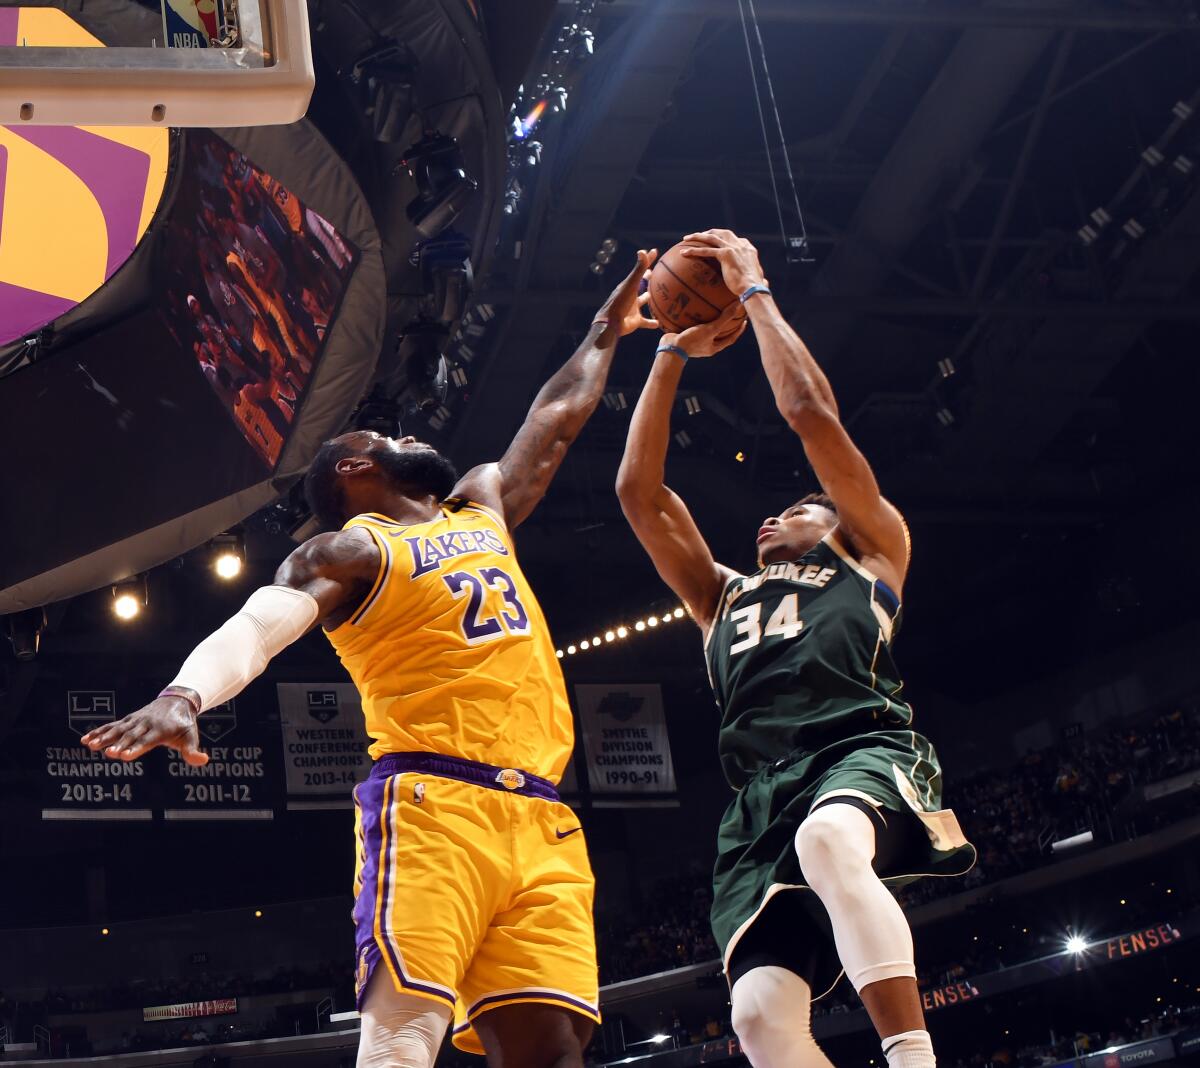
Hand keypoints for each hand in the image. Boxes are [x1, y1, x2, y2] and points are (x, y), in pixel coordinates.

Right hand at [81, 696, 209, 764]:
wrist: (178, 700)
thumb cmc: (184, 723)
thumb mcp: (190, 736)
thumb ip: (193, 750)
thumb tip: (203, 760)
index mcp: (161, 730)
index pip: (147, 740)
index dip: (136, 748)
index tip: (125, 755)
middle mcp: (146, 724)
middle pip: (131, 735)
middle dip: (119, 744)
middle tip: (108, 753)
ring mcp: (136, 720)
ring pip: (118, 729)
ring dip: (104, 737)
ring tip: (89, 745)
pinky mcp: (129, 719)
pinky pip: (112, 725)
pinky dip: (99, 731)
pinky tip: (85, 739)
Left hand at [597, 249, 659, 336]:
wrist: (611, 323)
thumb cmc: (620, 301)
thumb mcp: (631, 284)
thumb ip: (638, 270)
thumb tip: (643, 252)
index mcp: (629, 285)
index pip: (640, 270)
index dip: (647, 261)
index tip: (654, 252)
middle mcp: (631, 296)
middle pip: (640, 285)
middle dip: (645, 279)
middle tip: (653, 273)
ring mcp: (633, 308)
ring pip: (642, 302)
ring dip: (647, 299)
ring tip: (655, 296)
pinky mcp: (635, 321)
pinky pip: (646, 322)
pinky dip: (651, 323)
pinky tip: (658, 323)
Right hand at [662, 302, 746, 359]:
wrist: (670, 348)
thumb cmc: (692, 340)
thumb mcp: (711, 329)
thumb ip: (725, 318)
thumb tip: (738, 305)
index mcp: (713, 348)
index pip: (731, 339)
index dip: (738, 331)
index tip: (743, 321)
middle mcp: (706, 346)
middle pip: (719, 335)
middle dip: (726, 326)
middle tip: (731, 315)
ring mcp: (695, 342)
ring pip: (706, 331)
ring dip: (710, 322)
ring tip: (713, 310)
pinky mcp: (686, 337)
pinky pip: (693, 327)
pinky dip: (696, 319)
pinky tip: (695, 309)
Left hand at [680, 229, 764, 296]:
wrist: (754, 289)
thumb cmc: (755, 289)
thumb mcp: (758, 279)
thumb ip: (758, 276)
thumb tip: (764, 283)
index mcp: (748, 249)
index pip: (734, 238)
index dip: (723, 237)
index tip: (715, 240)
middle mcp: (741, 245)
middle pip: (722, 233)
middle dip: (709, 232)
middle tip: (699, 236)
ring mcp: (733, 248)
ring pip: (711, 237)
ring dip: (698, 236)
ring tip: (686, 239)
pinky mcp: (725, 254)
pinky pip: (706, 250)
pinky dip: (694, 250)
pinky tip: (684, 253)